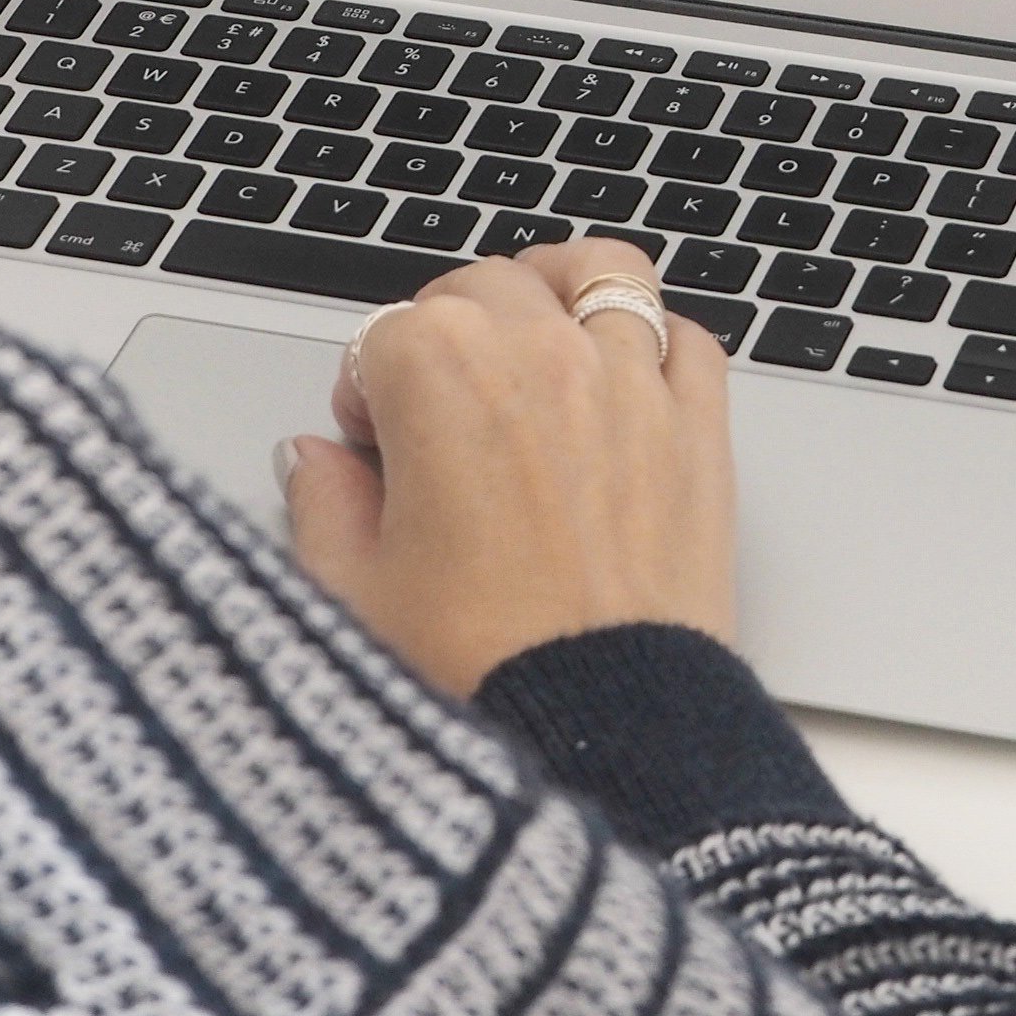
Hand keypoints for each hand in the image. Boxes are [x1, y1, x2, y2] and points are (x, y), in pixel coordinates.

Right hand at [279, 240, 736, 696]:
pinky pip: (686, 339)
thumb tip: (314, 460)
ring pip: (600, 275)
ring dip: (560, 295)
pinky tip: (623, 384)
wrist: (601, 739)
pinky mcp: (701, 430)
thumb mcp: (349, 595)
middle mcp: (543, 355)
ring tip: (537, 340)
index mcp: (441, 374)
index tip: (369, 447)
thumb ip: (318, 503)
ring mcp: (631, 384)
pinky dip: (655, 343)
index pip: (385, 334)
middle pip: (486, 287)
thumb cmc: (478, 673)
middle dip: (451, 331)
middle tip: (436, 412)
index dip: (366, 390)